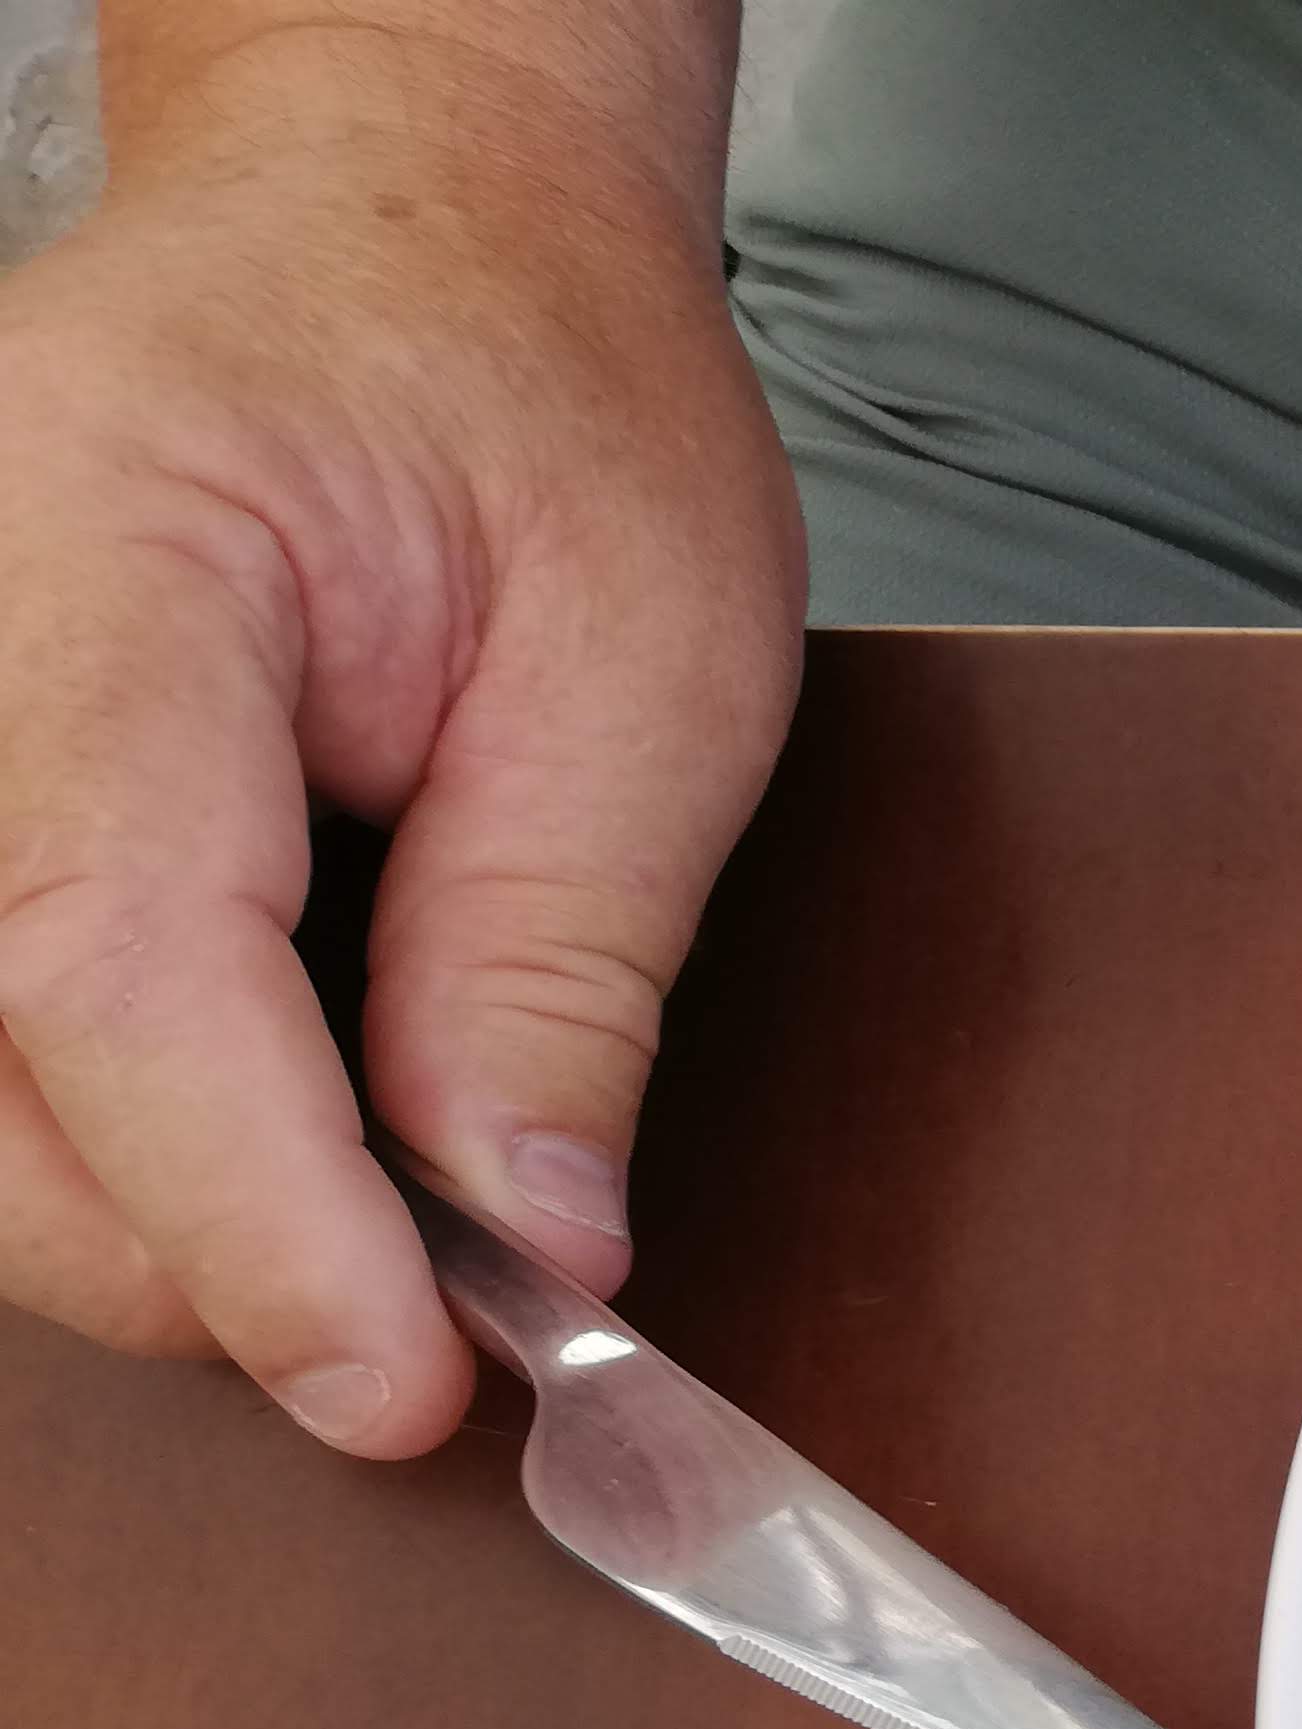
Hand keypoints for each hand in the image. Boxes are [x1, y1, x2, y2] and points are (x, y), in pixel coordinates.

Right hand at [0, 18, 798, 1454]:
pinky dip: (141, 1147)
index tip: (401, 1381)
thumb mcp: (650, 655)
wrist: (413, 224)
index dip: (256, 1219)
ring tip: (392, 1230)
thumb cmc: (532, 376)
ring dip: (178, 1227)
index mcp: (101, 543)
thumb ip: (562, 956)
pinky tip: (293, 1138)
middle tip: (453, 1333)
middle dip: (221, 1264)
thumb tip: (535, 1241)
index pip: (108, 959)